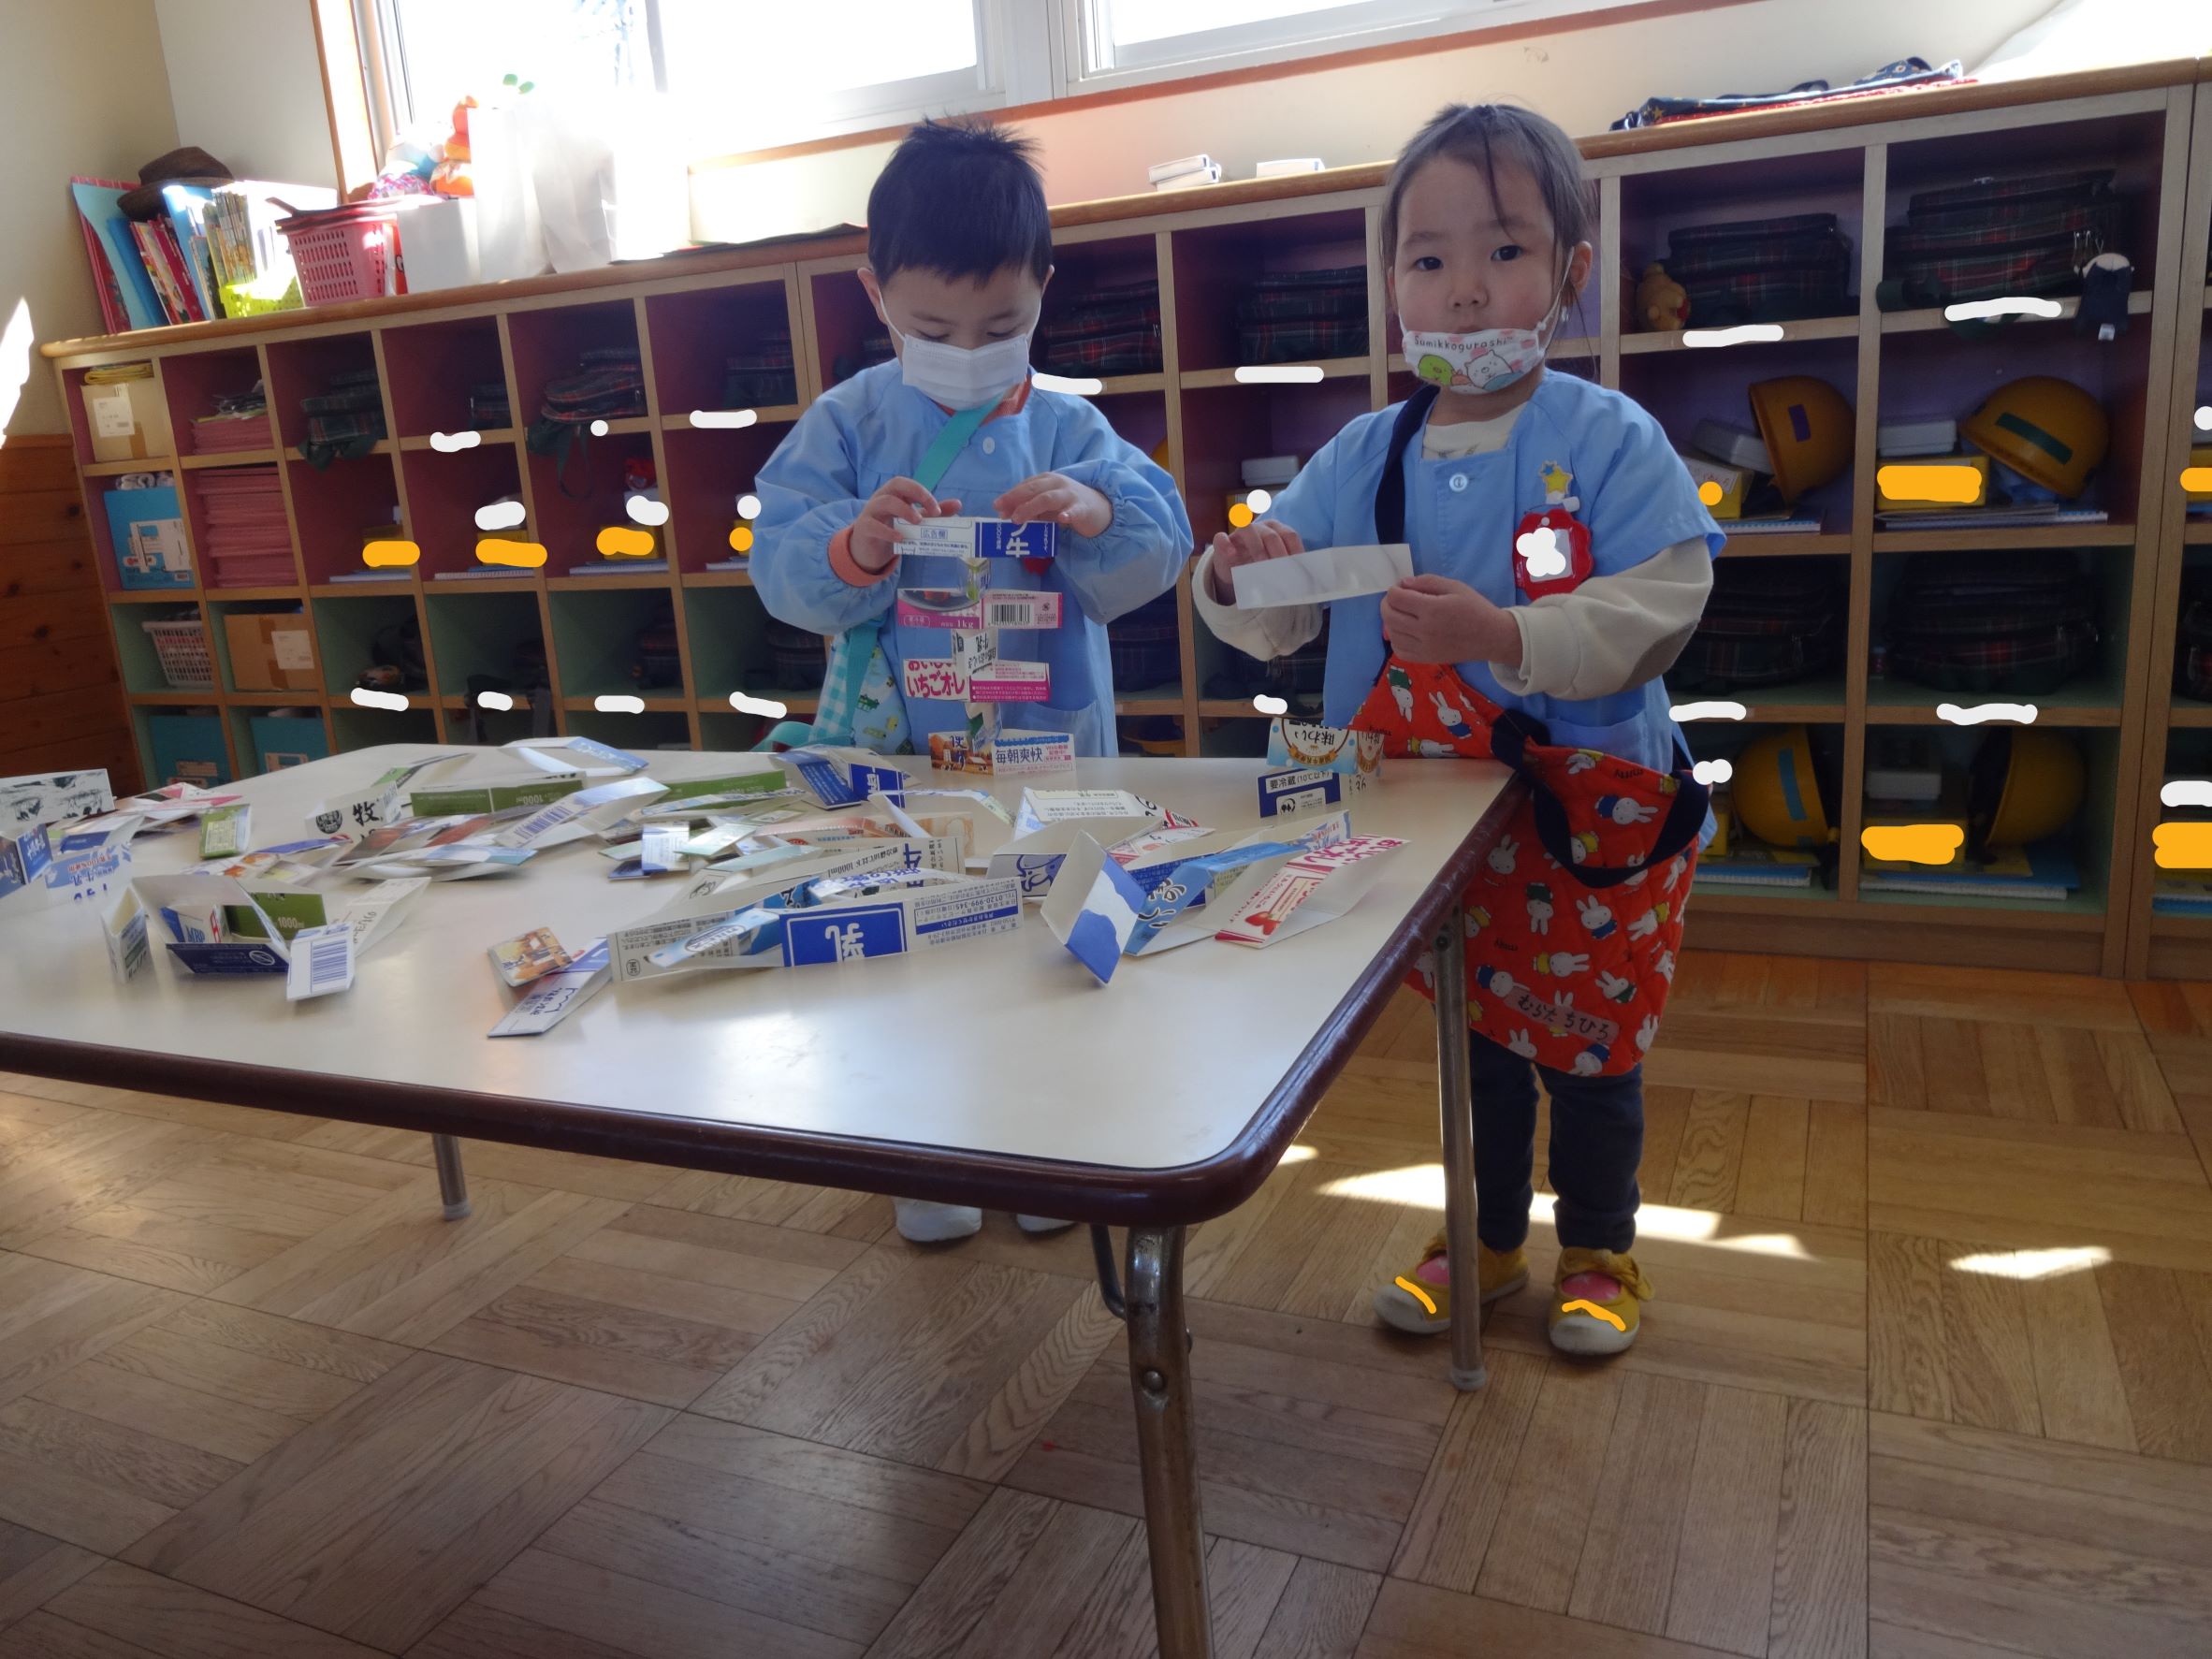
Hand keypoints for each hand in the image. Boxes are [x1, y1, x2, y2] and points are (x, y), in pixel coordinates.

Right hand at [850, 477, 961, 574]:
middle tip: (932, 512)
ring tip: (918, 523)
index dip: (924, 494)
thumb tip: (958, 504)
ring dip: (904, 510)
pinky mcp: (864, 528)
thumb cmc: (891, 530)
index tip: (938, 511)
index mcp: (894, 494)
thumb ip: (932, 512)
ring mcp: (871, 511)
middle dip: (916, 493)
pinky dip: (888, 531)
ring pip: (884, 501)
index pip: (909, 485)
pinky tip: (900, 539)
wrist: (868, 551)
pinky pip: (873, 525)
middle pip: (896, 484)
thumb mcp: (913, 521)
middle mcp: (881, 498)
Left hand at [996, 473, 1111, 537]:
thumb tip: (1007, 515)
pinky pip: (1074, 511)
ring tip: (1017, 518)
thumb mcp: (1047, 505)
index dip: (1010, 496)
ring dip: (1030, 508)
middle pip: (1033, 489)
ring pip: (1048, 498)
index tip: (997, 506)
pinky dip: (1067, 514)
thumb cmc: (1069, 505)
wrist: (1100, 508)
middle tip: (1002, 513)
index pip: (1025, 486)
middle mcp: (1057, 484)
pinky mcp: (1082, 508)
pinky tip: (1062, 519)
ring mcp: (1070, 495)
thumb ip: (1030, 509)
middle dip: (1015, 499)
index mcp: (1047, 480)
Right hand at [1205, 519, 1304, 604]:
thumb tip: (1301, 583)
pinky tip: (1232, 555)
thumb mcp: (1274, 567)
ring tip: (1262, 564)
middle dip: (1279, 553)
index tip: (1299, 569)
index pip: (1290, 535)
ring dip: (1257, 547)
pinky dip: (1226, 545)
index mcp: (1277, 530)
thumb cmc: (1258, 565)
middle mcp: (1260, 527)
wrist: (1233, 568)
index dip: (1296, 551)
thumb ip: (1286, 569)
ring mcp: (1240, 532)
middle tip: (1283, 571)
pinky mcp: (1222, 541)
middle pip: (1272, 535)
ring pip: (1248, 529)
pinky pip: (1221, 538)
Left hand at [1380, 575, 1520, 666]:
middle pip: (1389, 616)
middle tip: (1397, 599)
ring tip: (1402, 614)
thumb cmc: (1475, 608)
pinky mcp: (1426, 659)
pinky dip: (1396, 639)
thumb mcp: (1455, 586)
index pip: (1397, 598)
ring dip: (1390, 621)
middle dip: (1387, 604)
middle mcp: (1425, 630)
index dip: (1394, 590)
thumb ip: (1427, 582)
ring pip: (1392, 634)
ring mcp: (1424, 647)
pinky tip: (1404, 631)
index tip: (1401, 588)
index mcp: (1433, 609)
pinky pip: (1399, 651)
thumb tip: (1403, 583)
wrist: (1491, 637)